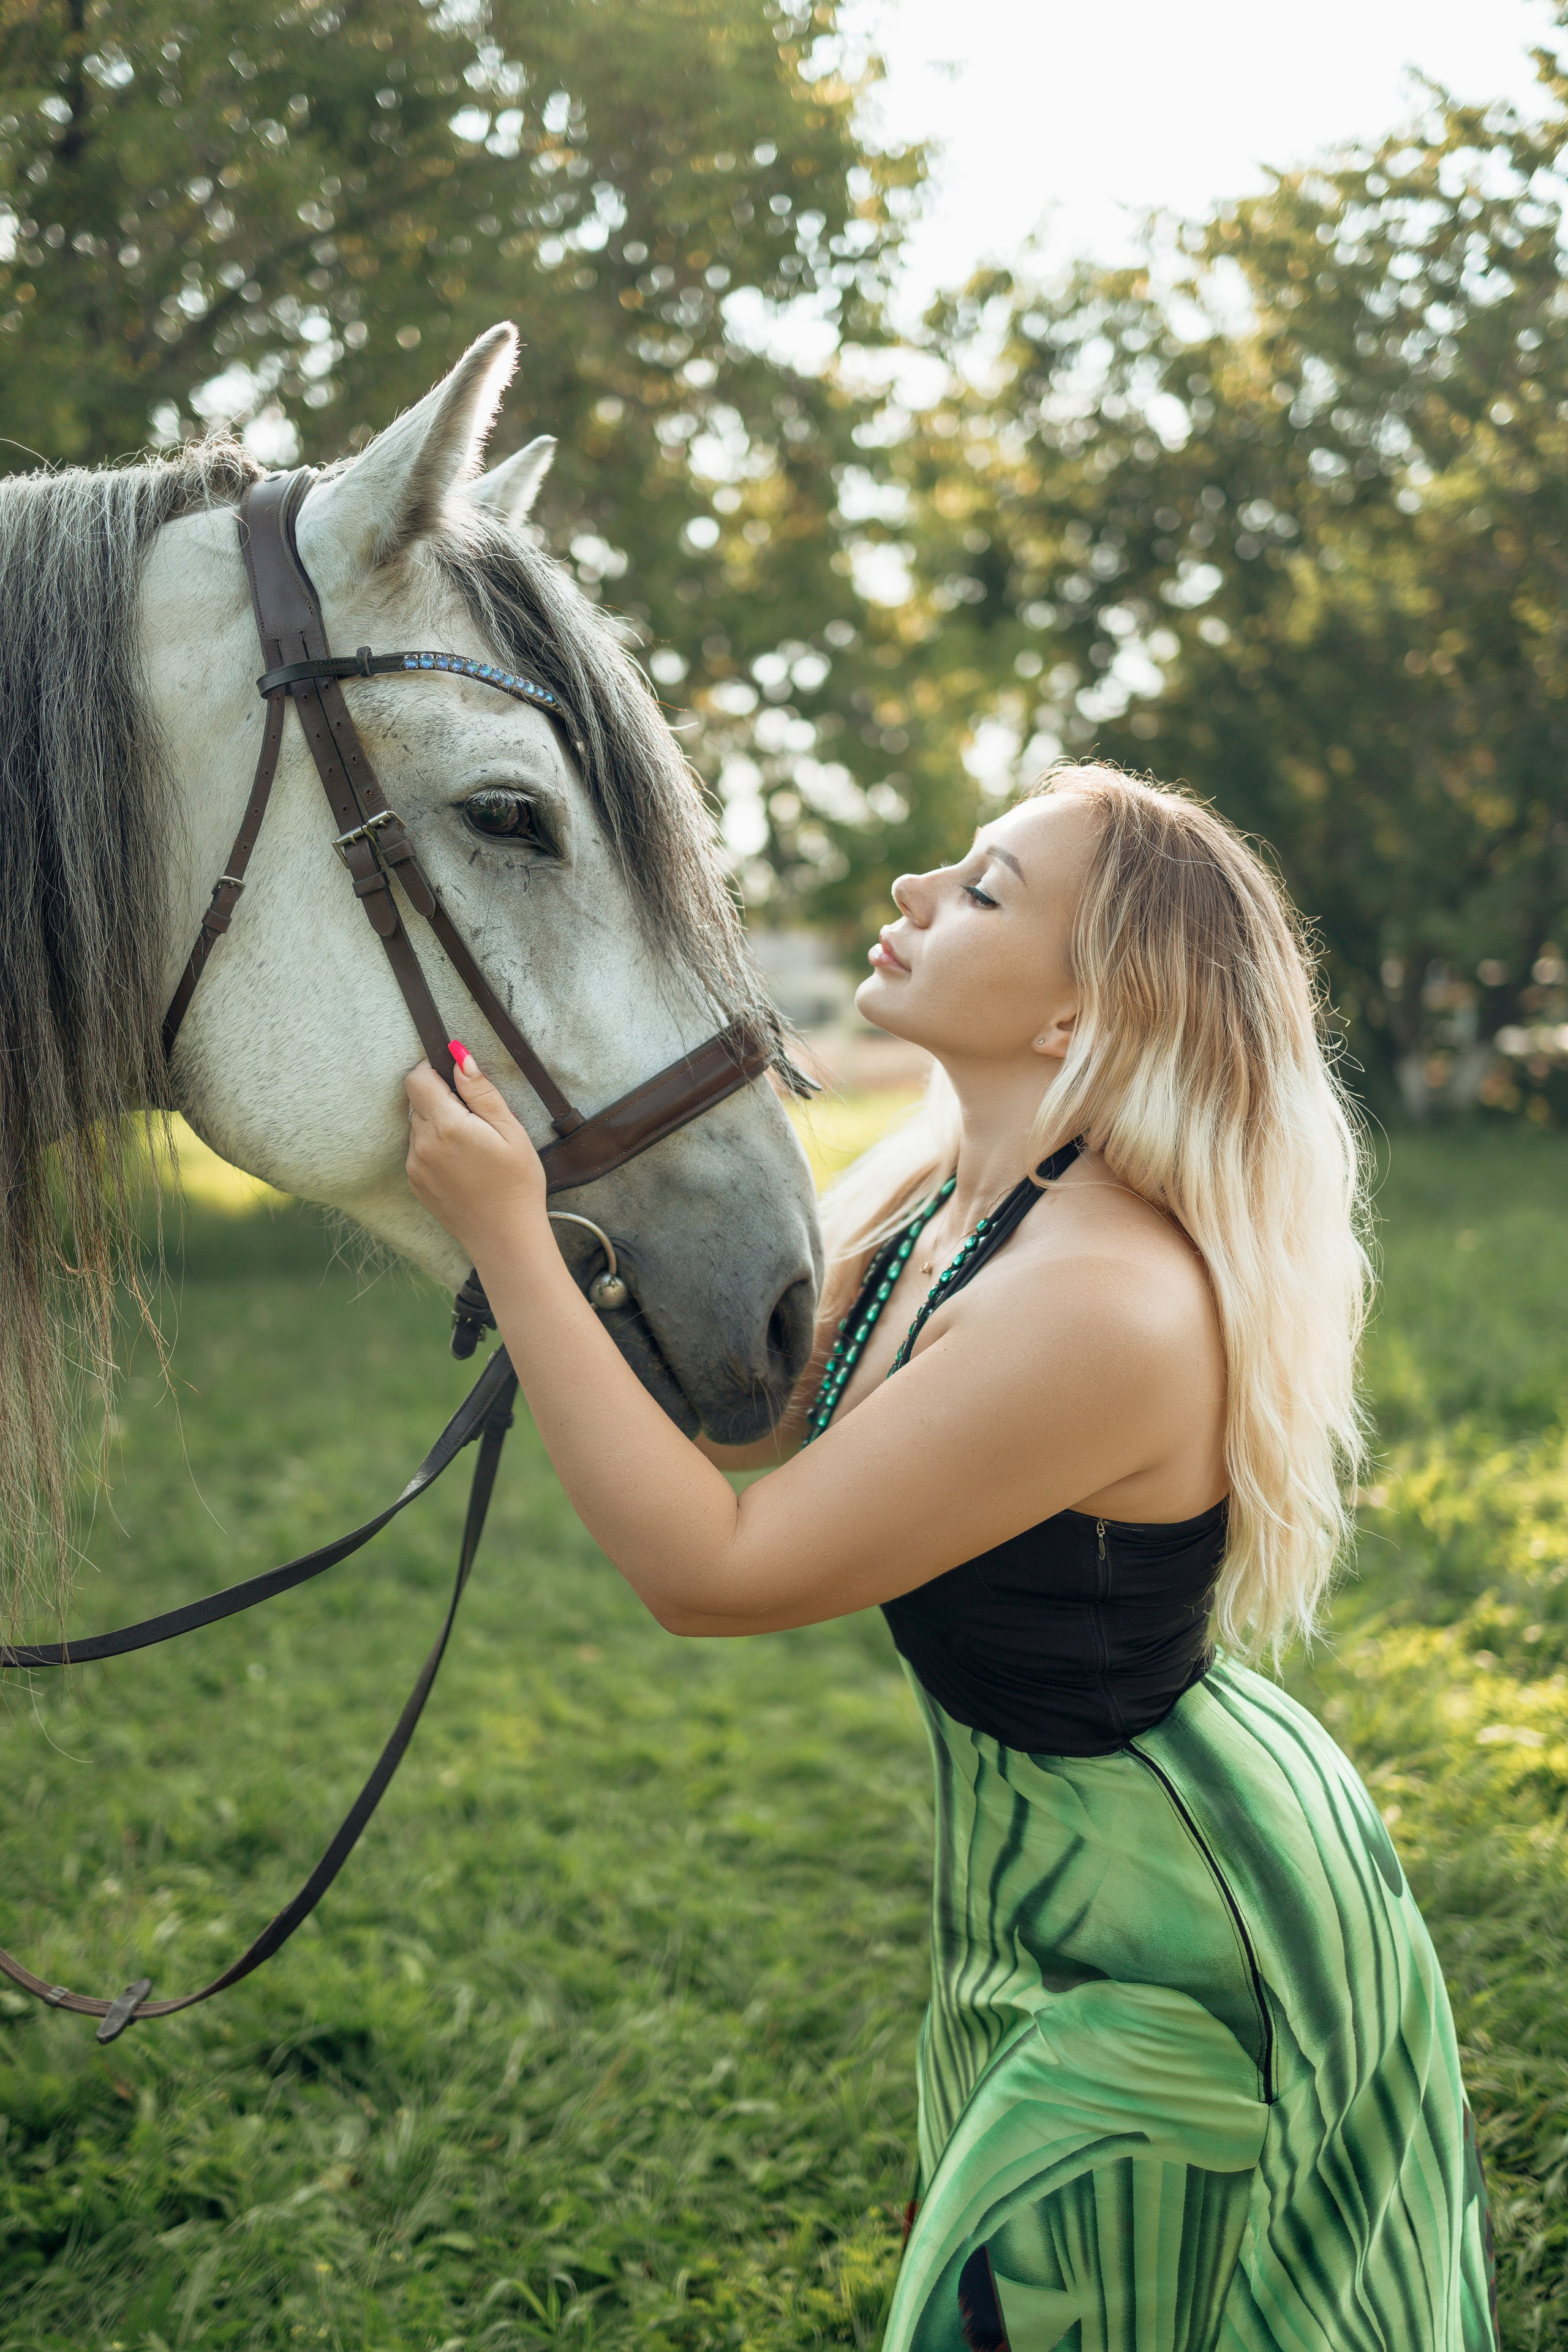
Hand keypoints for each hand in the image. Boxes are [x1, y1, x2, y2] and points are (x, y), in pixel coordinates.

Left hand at [405, 1041, 548, 1260]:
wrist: (504, 1237)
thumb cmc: (516, 1184)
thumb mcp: (510, 1131)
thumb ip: (481, 1092)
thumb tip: (459, 1057)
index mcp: (447, 1126)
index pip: (417, 1079)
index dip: (433, 1069)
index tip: (454, 1076)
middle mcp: (422, 1144)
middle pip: (417, 1101)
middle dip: (441, 1099)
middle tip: (475, 1118)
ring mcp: (415, 1166)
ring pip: (418, 1126)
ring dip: (438, 1124)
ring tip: (471, 1145)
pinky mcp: (415, 1182)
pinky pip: (418, 1150)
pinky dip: (435, 1147)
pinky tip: (462, 1163)